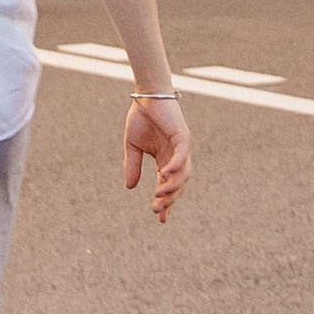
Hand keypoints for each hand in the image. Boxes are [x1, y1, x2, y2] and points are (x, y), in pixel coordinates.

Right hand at [124, 91, 190, 220]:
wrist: (146, 95)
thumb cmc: (141, 117)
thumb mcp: (133, 146)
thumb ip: (133, 165)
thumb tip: (129, 187)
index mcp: (165, 159)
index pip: (169, 186)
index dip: (166, 203)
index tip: (160, 219)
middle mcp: (177, 156)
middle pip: (178, 185)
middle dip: (169, 199)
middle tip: (157, 210)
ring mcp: (182, 148)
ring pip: (183, 174)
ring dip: (172, 187)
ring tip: (159, 196)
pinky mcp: (183, 137)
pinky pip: (182, 156)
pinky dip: (175, 168)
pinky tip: (164, 176)